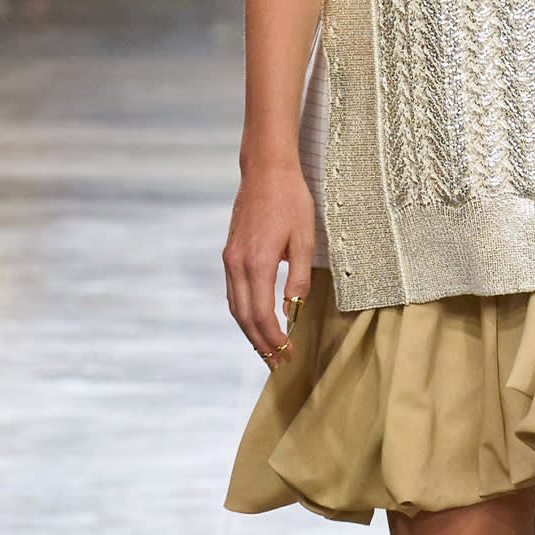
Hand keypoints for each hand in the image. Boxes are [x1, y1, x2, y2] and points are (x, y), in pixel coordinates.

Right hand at [223, 158, 314, 360]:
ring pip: (234, 306)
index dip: (274, 338)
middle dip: (260, 343)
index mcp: (257, 262)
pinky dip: (243, 312)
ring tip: (267, 349)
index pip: (261, 314)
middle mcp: (237, 264)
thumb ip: (298, 277)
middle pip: (243, 316)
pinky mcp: (230, 254)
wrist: (265, 171)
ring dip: (249, 331)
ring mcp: (230, 259)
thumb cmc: (291, 200)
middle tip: (278, 363)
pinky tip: (255, 321)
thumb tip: (293, 308)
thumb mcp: (304, 238)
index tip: (288, 354)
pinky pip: (233, 292)